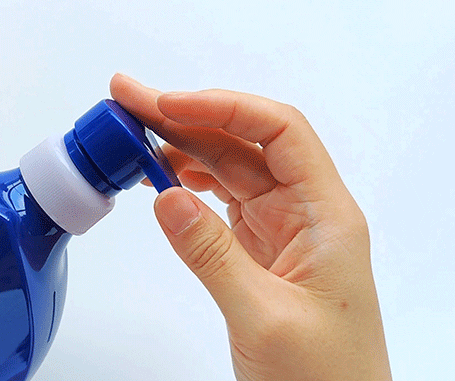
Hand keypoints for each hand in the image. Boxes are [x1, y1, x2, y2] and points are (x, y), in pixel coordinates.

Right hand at [111, 74, 391, 380]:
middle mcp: (304, 213)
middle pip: (244, 144)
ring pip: (229, 169)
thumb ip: (212, 255)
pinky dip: (187, 184)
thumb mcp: (264, 317)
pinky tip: (161, 178)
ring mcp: (280, 230)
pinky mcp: (259, 250)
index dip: (222, 108)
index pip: (279, 132)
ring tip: (133, 136)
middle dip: (186, 117)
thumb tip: (166, 197)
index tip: (166, 104)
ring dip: (182, 148)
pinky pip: (220, 202)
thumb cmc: (323, 379)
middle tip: (129, 101)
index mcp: (325, 216)